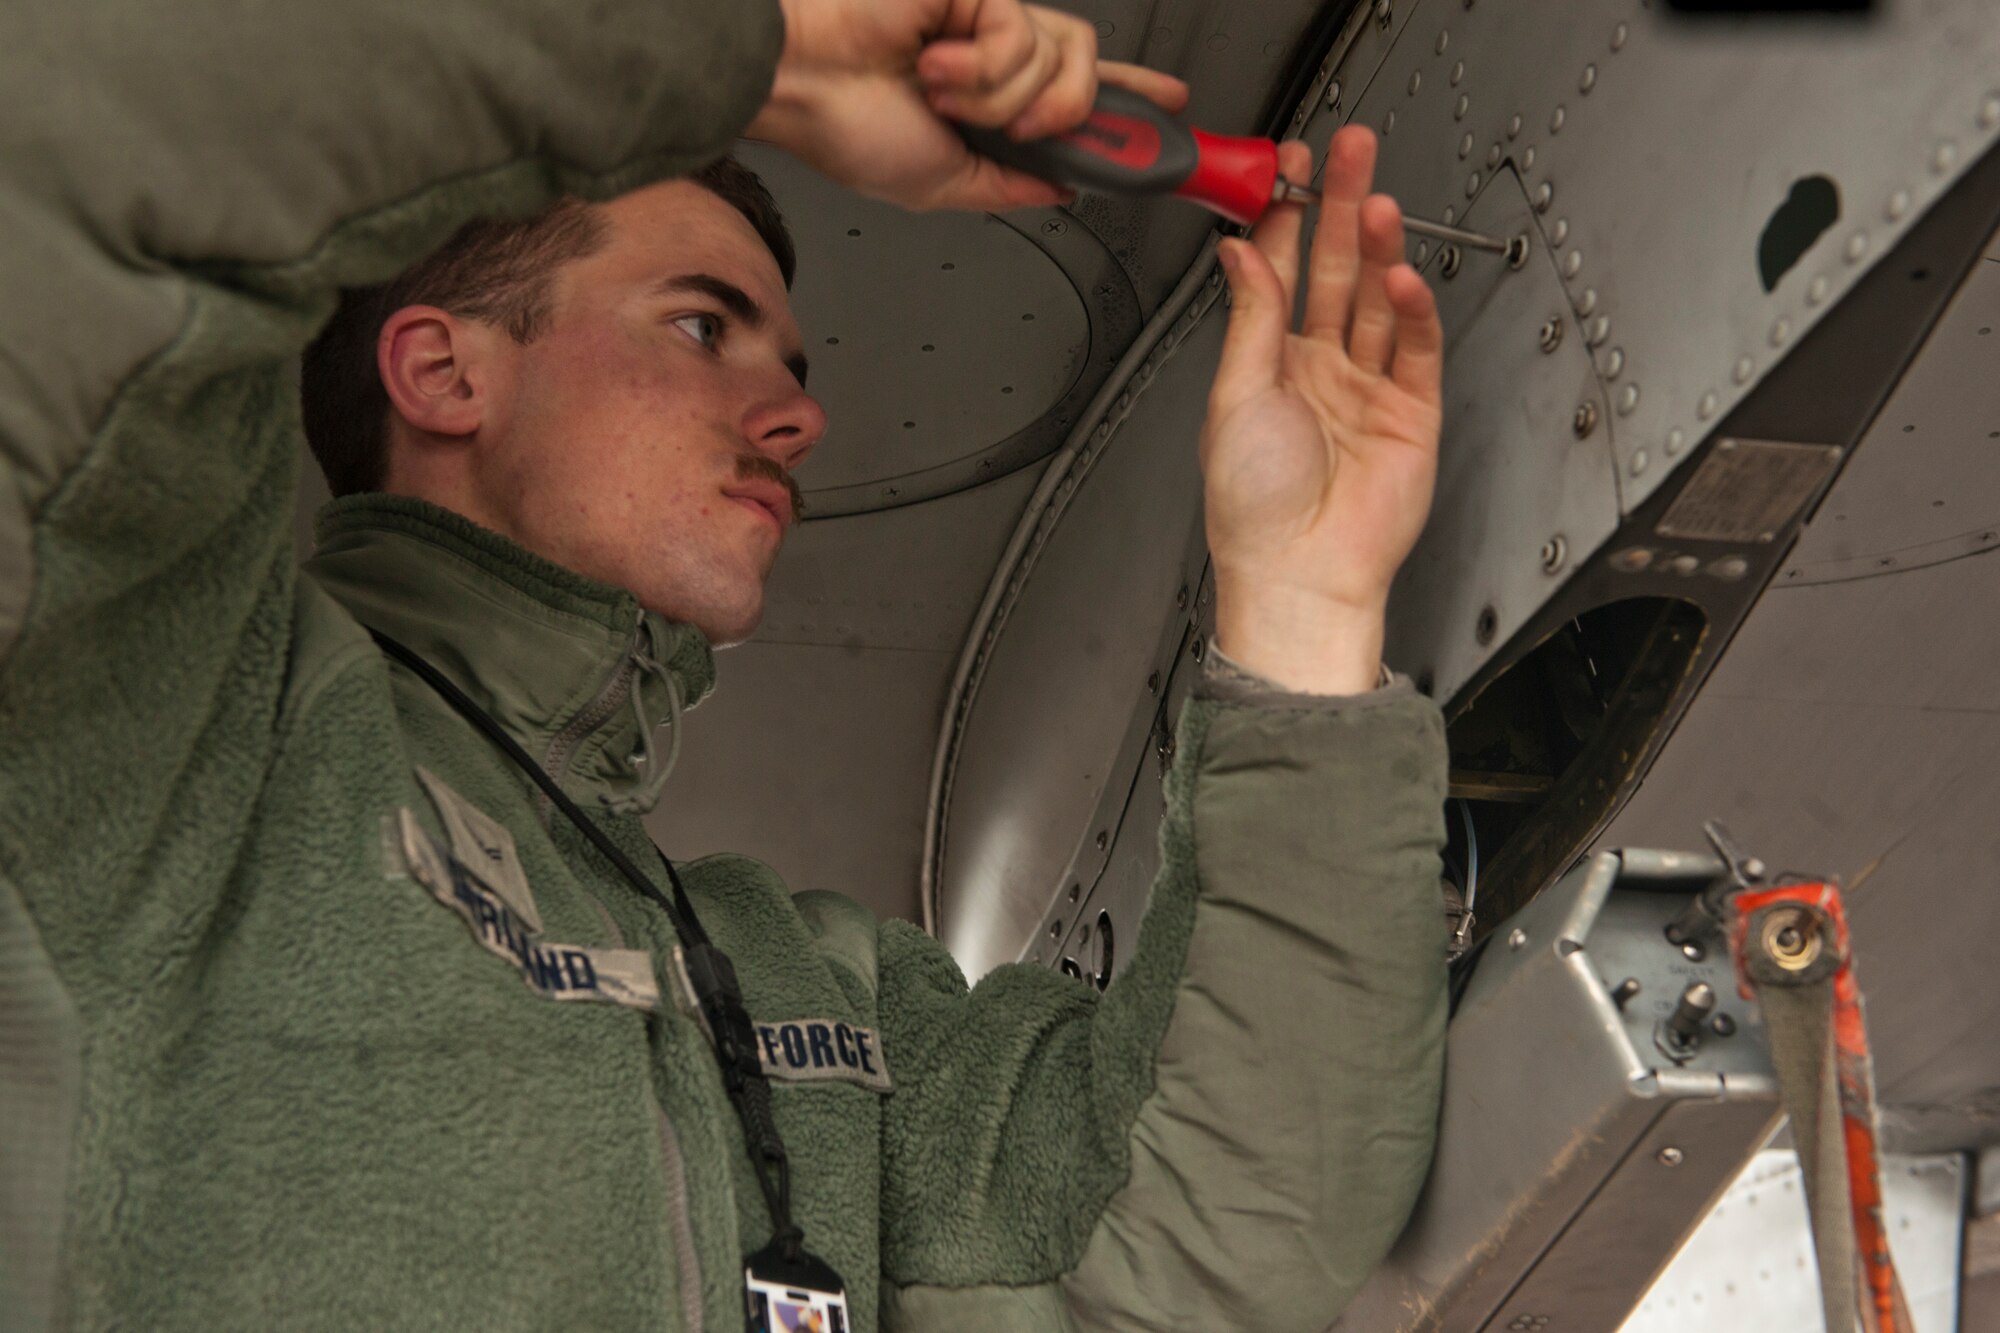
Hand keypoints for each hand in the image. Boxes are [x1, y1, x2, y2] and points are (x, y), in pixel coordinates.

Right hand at [747, 0, 1188, 210]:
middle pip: (1089, 73)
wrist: (801, 84)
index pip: (1079, 98)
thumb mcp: (943, 186)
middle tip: (1016, 126)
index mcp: (991, 105)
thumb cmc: (847, 127)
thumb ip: (1010, 187)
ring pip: (1065, 61)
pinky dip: (983, 67)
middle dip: (1071, 112)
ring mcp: (992, 21)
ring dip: (1005, 97)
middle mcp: (999, 59)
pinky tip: (935, 64)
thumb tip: (1061, 190)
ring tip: (947, 95)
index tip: (1176, 116)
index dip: (1132, 104)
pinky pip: (1026, 37)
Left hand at [1203, 128, 1443, 694]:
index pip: (1280, 272)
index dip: (1284, 219)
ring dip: (1376, 248)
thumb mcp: (1236, 397)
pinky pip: (1416, 346)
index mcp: (1267, 364)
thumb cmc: (1254, 507)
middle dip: (1339, 206)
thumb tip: (1238, 254)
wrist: (1302, 573)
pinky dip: (1413, 310)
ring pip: (1377, 300)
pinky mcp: (1411, 410)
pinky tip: (1401, 277)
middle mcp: (1318, 368)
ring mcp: (1367, 387)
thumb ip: (1250, 319)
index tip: (1283, 169)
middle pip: (1334, 270)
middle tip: (1347, 150)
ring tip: (1372, 201)